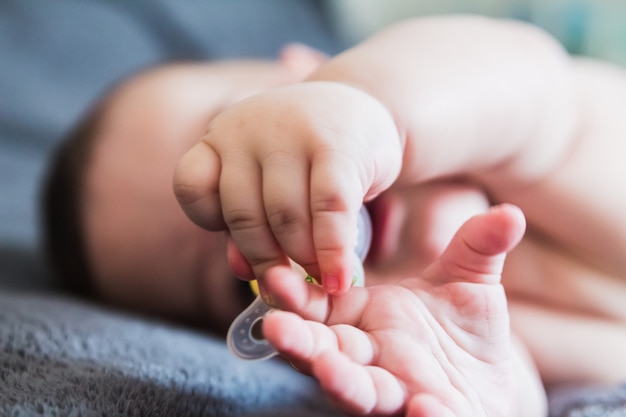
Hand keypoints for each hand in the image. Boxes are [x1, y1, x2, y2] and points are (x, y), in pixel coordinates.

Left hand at [174, 82, 400, 293]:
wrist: (360, 108)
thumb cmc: (306, 157)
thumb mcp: (267, 182)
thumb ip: (248, 224)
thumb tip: (242, 272)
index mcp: (220, 137)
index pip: (192, 186)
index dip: (212, 222)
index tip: (243, 239)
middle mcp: (248, 129)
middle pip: (243, 214)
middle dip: (267, 261)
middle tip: (290, 287)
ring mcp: (292, 131)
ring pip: (284, 216)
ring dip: (302, 260)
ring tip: (318, 280)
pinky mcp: (338, 144)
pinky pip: (329, 208)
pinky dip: (333, 250)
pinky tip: (338, 277)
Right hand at [262, 204, 525, 415]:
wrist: (489, 378)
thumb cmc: (465, 328)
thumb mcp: (470, 280)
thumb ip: (479, 247)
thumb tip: (509, 212)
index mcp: (362, 320)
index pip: (319, 306)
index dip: (295, 295)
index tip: (274, 276)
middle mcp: (369, 359)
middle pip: (326, 353)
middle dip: (301, 344)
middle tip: (276, 328)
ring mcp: (395, 392)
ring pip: (360, 391)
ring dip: (342, 383)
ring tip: (329, 371)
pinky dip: (420, 416)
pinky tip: (422, 407)